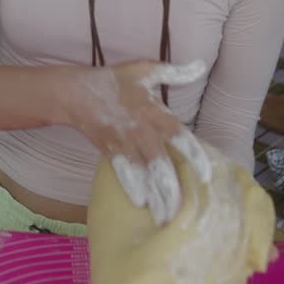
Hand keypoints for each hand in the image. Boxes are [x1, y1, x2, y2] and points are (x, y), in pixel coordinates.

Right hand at [69, 59, 210, 225]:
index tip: (206, 175)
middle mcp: (139, 128)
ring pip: (141, 172)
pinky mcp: (107, 149)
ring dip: (153, 195)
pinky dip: (130, 186)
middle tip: (183, 212)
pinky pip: (121, 171)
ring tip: (165, 218)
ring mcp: (122, 140)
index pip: (177, 134)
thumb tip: (200, 65)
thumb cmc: (116, 81)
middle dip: (171, 188)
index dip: (192, 154)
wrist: (77, 91)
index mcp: (153, 110)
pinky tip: (140, 204)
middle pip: (158, 161)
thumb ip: (175, 72)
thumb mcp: (146, 70)